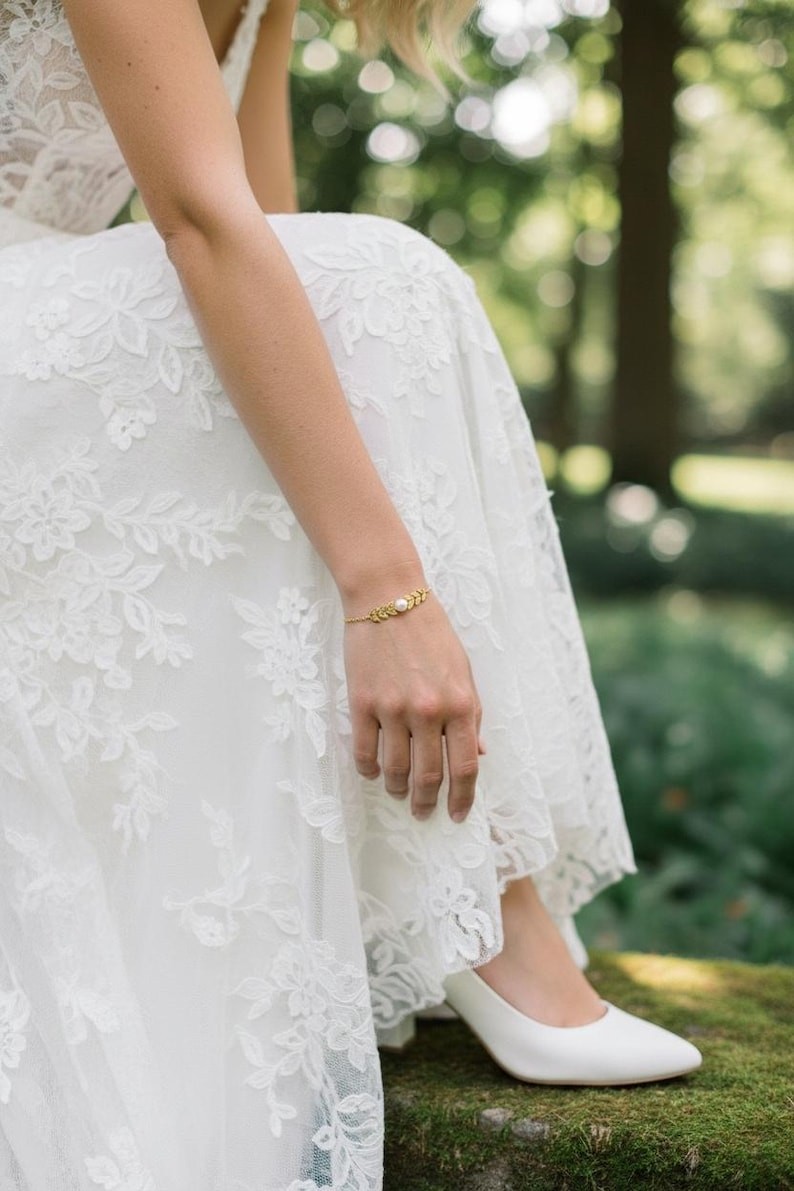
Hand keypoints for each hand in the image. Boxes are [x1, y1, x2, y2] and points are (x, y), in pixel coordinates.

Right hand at [343, 593, 484, 822]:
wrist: (388, 598)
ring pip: (395, 769)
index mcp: (460, 704)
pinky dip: (368, 770)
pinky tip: (373, 773)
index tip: (458, 814)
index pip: (465, 766)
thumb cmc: (431, 633)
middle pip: (429, 775)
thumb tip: (479, 753)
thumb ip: (471, 714)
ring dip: (397, 789)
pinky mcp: (362, 702)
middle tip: (424, 812)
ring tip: (398, 793)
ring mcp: (393, 708)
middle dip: (427, 802)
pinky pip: (364, 751)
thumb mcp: (463, 671)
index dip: (463, 797)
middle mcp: (428, 711)